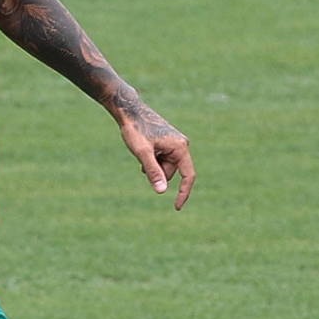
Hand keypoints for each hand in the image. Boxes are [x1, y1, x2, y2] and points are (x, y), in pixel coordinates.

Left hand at [116, 92, 195, 209]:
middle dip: (157, 173)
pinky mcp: (167, 143)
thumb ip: (153, 172)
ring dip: (152, 166)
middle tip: (142, 161)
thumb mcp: (142, 153)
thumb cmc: (136, 130)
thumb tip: (162, 191)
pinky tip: (143, 149)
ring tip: (142, 152)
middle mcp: (181, 145)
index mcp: (180, 147)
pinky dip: (151, 160)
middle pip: (171, 172)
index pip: (188, 175)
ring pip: (164, 167)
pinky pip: (161, 160)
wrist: (130, 111)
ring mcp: (174, 144)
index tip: (177, 207)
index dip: (183, 192)